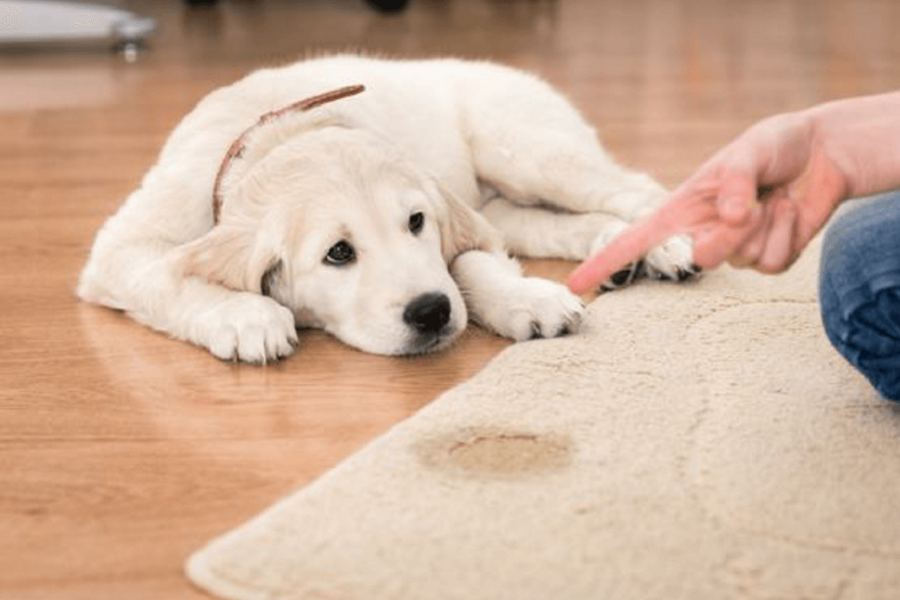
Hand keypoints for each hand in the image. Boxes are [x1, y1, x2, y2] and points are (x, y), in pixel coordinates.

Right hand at [568, 110, 849, 293]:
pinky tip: (791, 212)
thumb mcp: (750, 149)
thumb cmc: (775, 145)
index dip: (604, 261)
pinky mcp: (767, 258)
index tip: (576, 285)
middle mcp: (703, 232)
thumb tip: (729, 217)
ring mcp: (736, 249)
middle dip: (727, 237)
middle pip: (701, 259)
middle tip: (752, 207)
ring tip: (776, 198)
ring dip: (767, 226)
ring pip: (742, 261)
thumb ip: (736, 181)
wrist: (824, 154)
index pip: (635, 239)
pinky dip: (788, 234)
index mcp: (683, 207)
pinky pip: (773, 264)